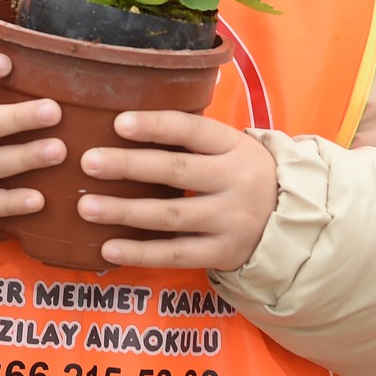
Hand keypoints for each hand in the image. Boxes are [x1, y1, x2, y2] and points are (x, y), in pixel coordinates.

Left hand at [78, 111, 277, 271]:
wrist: (290, 220)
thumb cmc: (242, 174)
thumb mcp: (230, 148)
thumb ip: (191, 138)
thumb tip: (124, 121)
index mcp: (234, 146)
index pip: (192, 130)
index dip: (155, 125)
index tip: (118, 122)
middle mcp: (235, 181)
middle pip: (176, 171)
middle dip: (129, 165)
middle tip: (89, 161)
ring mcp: (230, 220)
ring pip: (171, 215)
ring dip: (124, 211)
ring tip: (86, 207)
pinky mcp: (222, 253)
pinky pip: (176, 254)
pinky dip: (140, 252)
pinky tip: (108, 248)